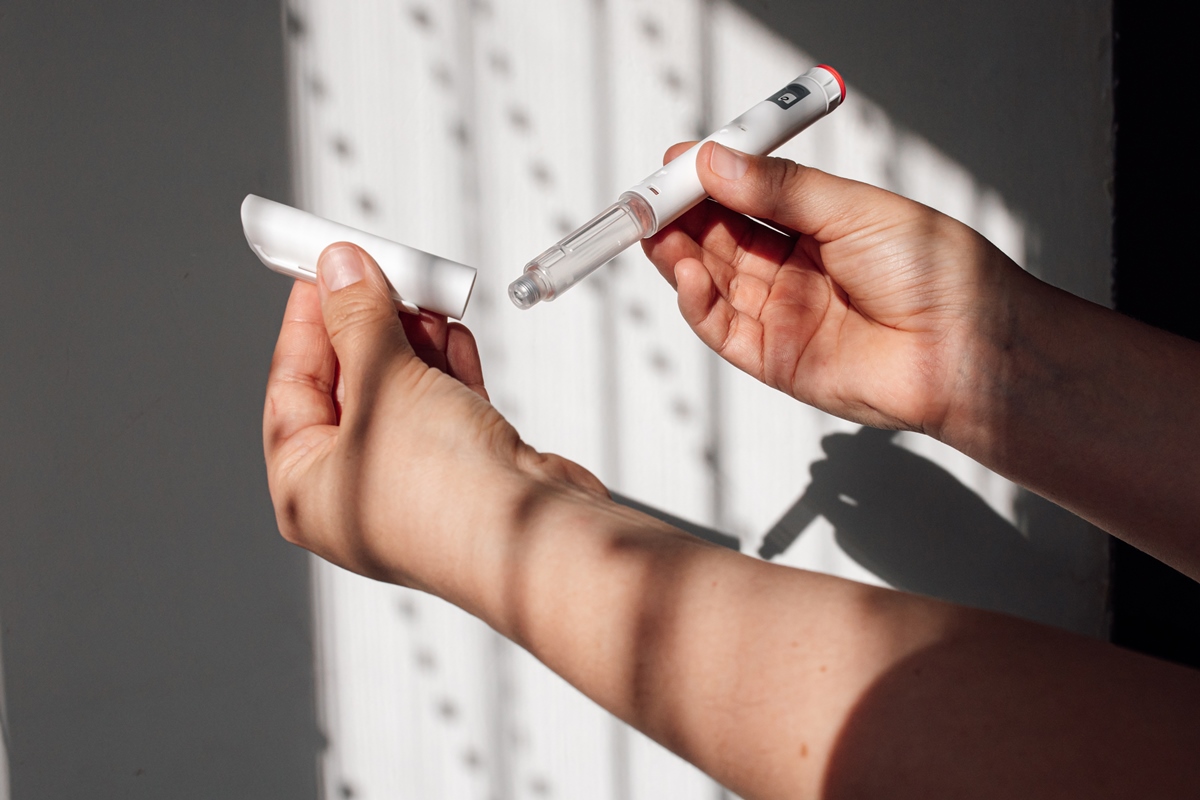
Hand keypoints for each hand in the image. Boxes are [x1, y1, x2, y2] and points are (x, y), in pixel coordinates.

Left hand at [262, 243, 602, 594]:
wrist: (532, 538)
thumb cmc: (442, 493)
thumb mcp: (382, 383)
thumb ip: (358, 320)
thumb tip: (340, 270)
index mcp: (308, 490)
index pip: (291, 389)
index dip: (305, 323)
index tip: (321, 273)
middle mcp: (358, 492)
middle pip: (349, 388)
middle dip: (368, 326)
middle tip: (380, 272)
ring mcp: (416, 484)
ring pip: (403, 394)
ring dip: (412, 340)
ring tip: (422, 292)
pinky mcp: (468, 472)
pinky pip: (446, 407)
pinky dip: (448, 367)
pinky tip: (451, 331)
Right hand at [642, 142, 1022, 437]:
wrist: (966, 348)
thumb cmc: (935, 274)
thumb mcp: (852, 209)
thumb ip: (781, 190)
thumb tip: (720, 162)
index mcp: (817, 227)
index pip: (746, 199)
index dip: (709, 182)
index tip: (678, 162)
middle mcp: (794, 271)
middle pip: (719, 240)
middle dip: (681, 216)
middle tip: (649, 197)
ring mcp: (781, 315)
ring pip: (711, 281)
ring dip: (677, 255)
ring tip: (655, 229)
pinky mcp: (773, 358)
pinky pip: (720, 328)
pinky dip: (695, 300)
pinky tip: (683, 272)